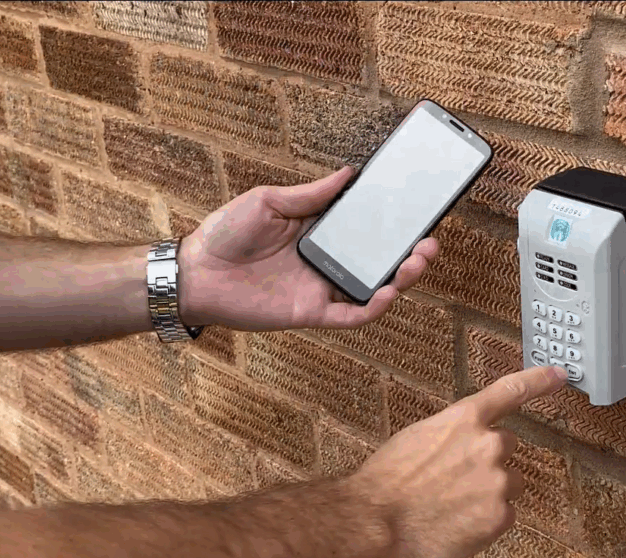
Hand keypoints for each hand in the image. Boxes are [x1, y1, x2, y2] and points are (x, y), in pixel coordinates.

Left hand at [177, 167, 438, 330]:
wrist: (195, 272)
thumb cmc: (225, 233)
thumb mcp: (269, 200)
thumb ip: (311, 194)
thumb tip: (348, 174)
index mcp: (319, 233)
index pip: (366, 228)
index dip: (393, 223)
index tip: (418, 211)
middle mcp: (326, 262)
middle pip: (378, 261)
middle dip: (410, 253)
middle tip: (429, 241)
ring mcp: (321, 288)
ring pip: (373, 288)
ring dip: (401, 278)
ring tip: (419, 261)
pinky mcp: (311, 312)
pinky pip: (350, 315)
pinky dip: (372, 307)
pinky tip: (388, 292)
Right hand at [349, 365, 569, 557]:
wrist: (375, 522)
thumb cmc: (387, 482)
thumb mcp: (418, 438)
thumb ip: (451, 435)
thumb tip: (462, 446)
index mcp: (465, 419)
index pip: (511, 391)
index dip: (539, 380)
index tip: (559, 376)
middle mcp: (488, 445)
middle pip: (506, 448)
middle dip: (487, 462)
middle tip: (455, 480)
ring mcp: (498, 481)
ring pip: (507, 484)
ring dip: (488, 492)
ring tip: (451, 505)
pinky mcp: (501, 516)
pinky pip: (503, 515)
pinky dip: (484, 521)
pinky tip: (457, 523)